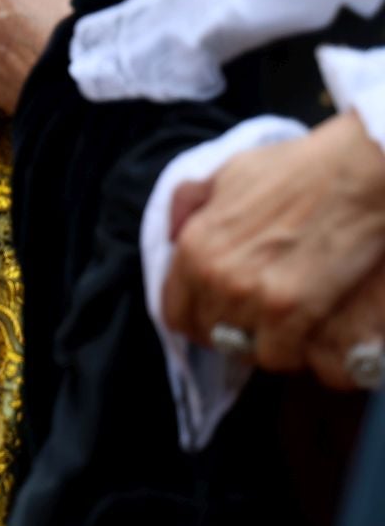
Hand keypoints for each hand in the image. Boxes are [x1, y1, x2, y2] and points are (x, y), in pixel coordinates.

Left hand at [161, 112, 384, 372]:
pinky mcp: (290, 311)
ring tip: (287, 325)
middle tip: (259, 320)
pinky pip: (280, 356)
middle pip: (211, 335)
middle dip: (233, 330)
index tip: (218, 317)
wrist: (355, 173)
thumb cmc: (296, 170)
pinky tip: (307, 330)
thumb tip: (171, 232)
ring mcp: (250, 295)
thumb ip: (192, 204)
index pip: (175, 313)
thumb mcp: (228, 174)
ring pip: (245, 349)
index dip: (197, 319)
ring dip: (265, 343)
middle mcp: (213, 274)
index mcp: (193, 245)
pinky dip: (294, 351)